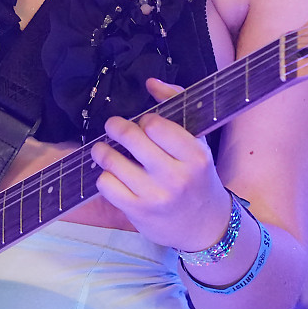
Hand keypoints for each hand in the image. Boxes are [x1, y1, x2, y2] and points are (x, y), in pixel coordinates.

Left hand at [90, 77, 230, 249]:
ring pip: (112, 161)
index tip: (144, 124)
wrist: (205, 226)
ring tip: (103, 149)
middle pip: (131, 138)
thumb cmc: (198, 177)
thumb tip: (151, 82)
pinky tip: (112, 174)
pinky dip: (104, 176)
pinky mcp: (137, 213)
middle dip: (115, 127)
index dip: (144, 120)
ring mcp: (155, 197)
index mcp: (195, 156)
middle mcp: (176, 177)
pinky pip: (106, 184)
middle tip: (112, 126)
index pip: (155, 124)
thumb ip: (177, 106)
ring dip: (102, 151)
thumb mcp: (198, 143)